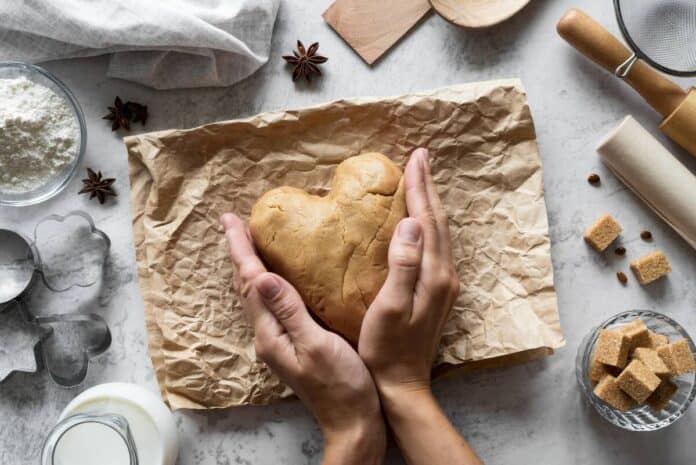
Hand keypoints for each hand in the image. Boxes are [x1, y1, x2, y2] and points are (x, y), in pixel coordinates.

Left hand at [221, 213, 385, 464]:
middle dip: (240, 253)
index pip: (250, 282)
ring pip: (258, 295)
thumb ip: (289, 311)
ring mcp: (279, 341)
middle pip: (247, 286)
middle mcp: (268, 336)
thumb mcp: (316, 345)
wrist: (353, 423)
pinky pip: (274, 304)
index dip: (240, 249)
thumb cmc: (342, 387)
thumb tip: (262, 277)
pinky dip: (270, 281)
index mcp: (270, 333)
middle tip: (235, 223)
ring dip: (252, 266)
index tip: (231, 220)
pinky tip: (280, 275)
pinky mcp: (292, 343)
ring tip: (251, 242)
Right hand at [358, 148, 481, 464]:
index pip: (427, 220)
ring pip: (439, 232)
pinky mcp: (436, 292)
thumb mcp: (389, 308)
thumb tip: (410, 223)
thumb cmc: (386, 349)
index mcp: (433, 275)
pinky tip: (419, 221)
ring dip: (430, 203)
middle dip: (428, 187)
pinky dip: (428, 224)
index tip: (415, 158)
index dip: (420, 187)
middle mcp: (444, 275)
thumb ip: (403, 265)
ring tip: (421, 180)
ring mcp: (443, 284)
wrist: (402, 384)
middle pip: (438, 222)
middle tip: (420, 158)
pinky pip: (435, 246)